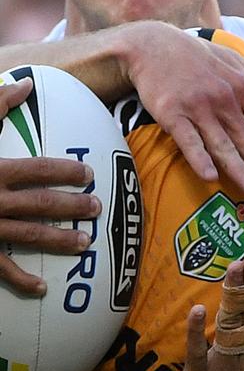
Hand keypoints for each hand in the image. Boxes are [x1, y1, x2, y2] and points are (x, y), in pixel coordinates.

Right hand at [0, 78, 100, 296]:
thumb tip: (28, 83)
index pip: (38, 170)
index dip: (66, 171)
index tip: (89, 173)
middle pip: (41, 204)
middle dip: (72, 206)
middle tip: (96, 208)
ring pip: (29, 236)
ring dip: (59, 240)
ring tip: (85, 243)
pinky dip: (20, 280)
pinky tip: (42, 288)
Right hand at [123, 22, 243, 202]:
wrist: (153, 46)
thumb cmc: (200, 59)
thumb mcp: (237, 65)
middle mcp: (225, 100)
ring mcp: (198, 107)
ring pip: (222, 145)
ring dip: (240, 170)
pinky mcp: (171, 113)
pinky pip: (188, 140)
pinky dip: (199, 158)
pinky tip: (210, 177)